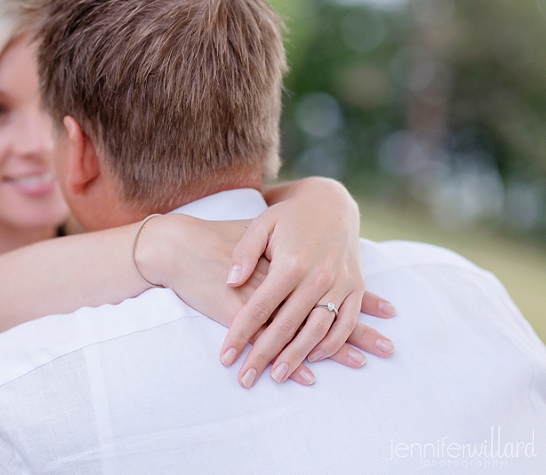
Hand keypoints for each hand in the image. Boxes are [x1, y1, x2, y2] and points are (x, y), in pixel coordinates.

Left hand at [219, 179, 394, 386]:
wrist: (332, 201)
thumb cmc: (289, 216)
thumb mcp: (261, 225)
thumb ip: (244, 253)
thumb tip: (231, 281)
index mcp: (290, 264)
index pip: (259, 309)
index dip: (240, 335)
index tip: (225, 356)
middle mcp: (316, 278)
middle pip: (285, 327)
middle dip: (263, 356)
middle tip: (245, 379)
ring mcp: (339, 284)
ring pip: (316, 332)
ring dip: (297, 358)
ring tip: (277, 376)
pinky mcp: (355, 287)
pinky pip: (345, 323)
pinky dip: (332, 344)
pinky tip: (314, 358)